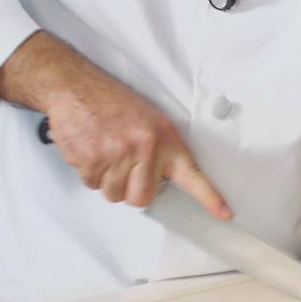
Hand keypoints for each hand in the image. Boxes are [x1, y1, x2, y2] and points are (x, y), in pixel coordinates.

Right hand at [0, 31, 230, 216]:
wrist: (75, 87)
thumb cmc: (113, 103)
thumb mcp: (149, 120)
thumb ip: (160, 150)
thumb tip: (160, 181)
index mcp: (165, 139)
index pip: (192, 175)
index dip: (209, 198)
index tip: (225, 214)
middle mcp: (144, 149)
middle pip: (141, 198)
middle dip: (130, 189)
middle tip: (123, 166)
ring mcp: (115, 155)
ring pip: (113, 194)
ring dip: (106, 180)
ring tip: (104, 151)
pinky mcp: (89, 159)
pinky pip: (91, 184)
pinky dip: (88, 172)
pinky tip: (90, 149)